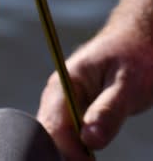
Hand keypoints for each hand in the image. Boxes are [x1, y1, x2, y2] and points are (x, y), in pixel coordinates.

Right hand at [37, 23, 152, 159]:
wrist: (138, 39)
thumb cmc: (135, 55)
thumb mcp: (127, 84)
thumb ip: (108, 110)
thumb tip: (90, 141)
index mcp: (64, 83)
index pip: (53, 123)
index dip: (66, 147)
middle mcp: (58, 93)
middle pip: (49, 131)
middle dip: (65, 150)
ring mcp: (65, 101)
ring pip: (57, 134)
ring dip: (72, 148)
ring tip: (90, 156)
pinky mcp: (75, 108)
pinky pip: (69, 131)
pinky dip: (78, 143)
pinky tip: (91, 146)